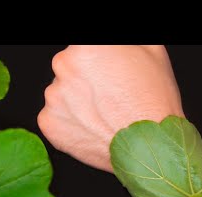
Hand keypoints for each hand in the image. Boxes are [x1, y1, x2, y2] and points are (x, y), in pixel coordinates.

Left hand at [38, 45, 183, 171]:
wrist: (149, 146)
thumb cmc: (153, 100)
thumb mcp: (151, 49)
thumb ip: (124, 44)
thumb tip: (115, 47)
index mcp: (85, 47)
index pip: (83, 48)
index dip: (98, 61)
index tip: (107, 72)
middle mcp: (63, 68)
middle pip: (68, 68)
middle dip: (84, 79)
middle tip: (107, 95)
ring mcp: (53, 97)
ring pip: (61, 94)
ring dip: (76, 101)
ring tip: (101, 114)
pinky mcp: (48, 123)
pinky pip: (55, 117)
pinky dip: (69, 122)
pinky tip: (91, 127)